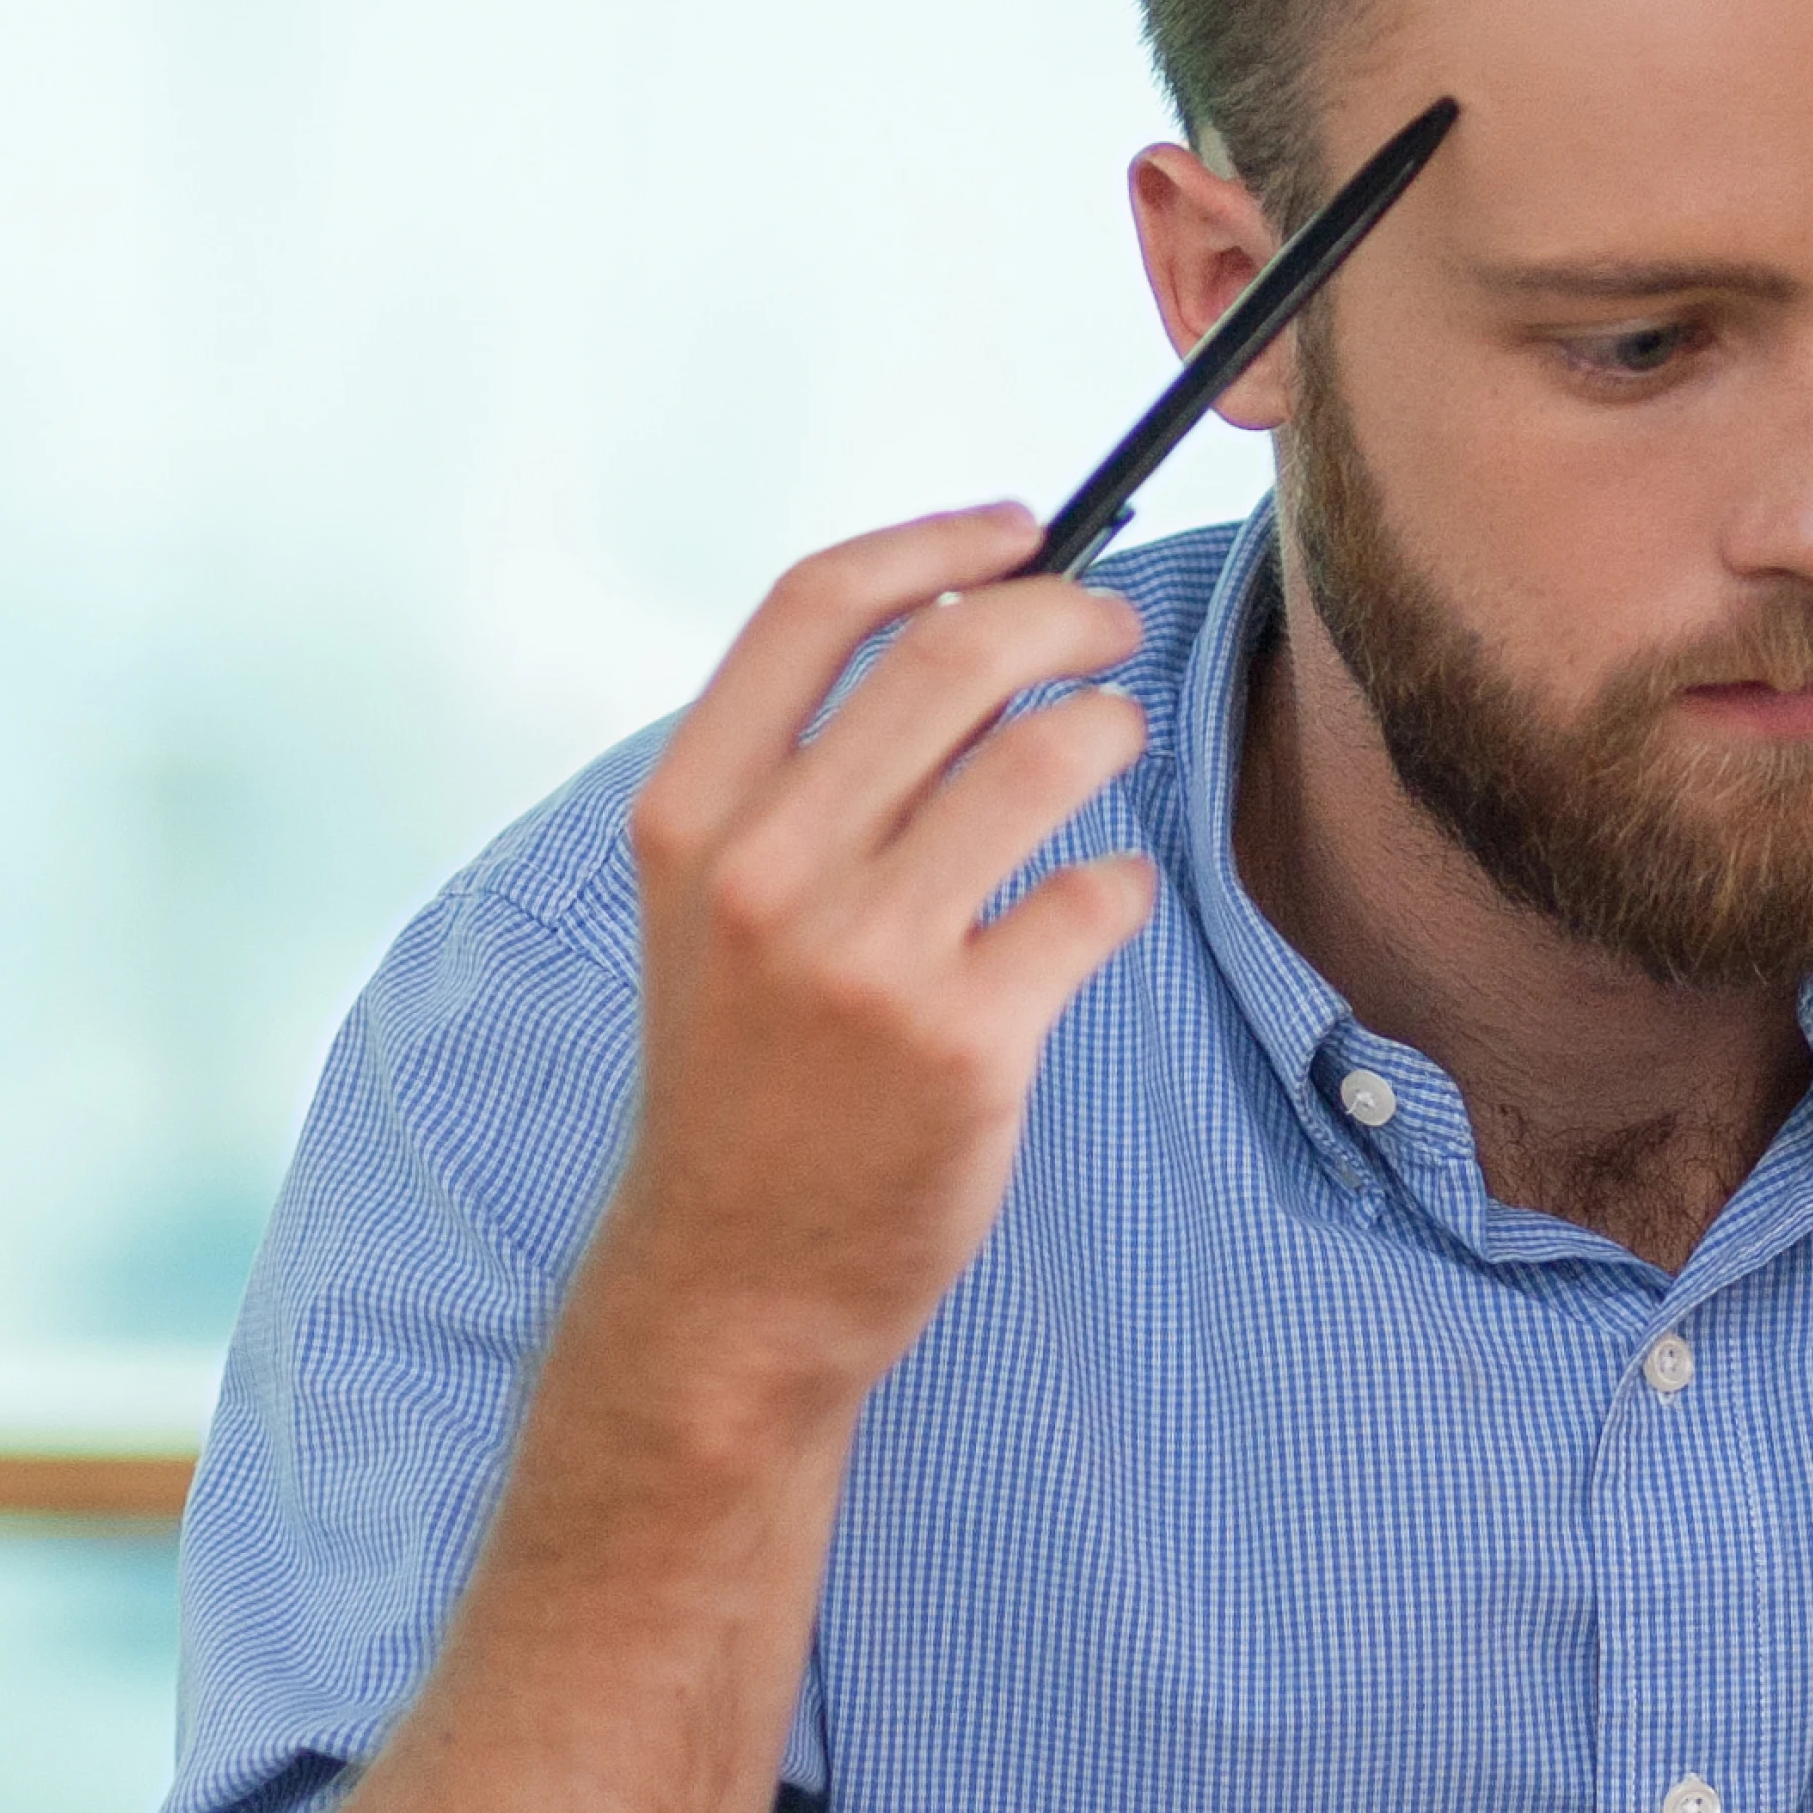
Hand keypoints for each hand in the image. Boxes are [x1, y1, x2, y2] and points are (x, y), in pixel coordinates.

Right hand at [595, 508, 1159, 1399]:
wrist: (733, 1283)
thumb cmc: (746, 1082)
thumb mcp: (711, 910)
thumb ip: (800, 779)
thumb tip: (961, 630)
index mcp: (691, 816)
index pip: (815, 607)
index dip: (937, 542)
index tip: (1020, 530)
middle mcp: (766, 871)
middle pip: (953, 655)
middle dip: (1067, 614)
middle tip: (1112, 631)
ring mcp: (866, 957)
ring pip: (1043, 756)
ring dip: (1108, 729)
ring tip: (1115, 746)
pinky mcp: (966, 1041)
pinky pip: (1095, 898)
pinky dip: (1122, 882)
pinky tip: (1103, 899)